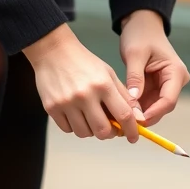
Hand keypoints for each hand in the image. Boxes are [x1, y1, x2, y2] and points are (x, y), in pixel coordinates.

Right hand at [24, 24, 139, 141]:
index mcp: (103, 85)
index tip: (133, 137)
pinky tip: (76, 115)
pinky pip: (67, 129)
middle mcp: (85, 95)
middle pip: (103, 131)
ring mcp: (67, 103)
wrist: (53, 51)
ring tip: (91, 118)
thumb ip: (124, 96)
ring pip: (84, 133)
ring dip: (91, 131)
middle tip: (110, 128)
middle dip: (110, 134)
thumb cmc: (83, 62)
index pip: (123, 115)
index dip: (131, 130)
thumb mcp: (108, 73)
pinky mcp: (51, 108)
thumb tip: (137, 117)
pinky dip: (75, 127)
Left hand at [119, 10, 189, 125]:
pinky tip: (122, 111)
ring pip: (154, 107)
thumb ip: (135, 78)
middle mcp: (176, 81)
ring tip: (120, 119)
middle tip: (125, 124)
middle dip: (145, 116)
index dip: (153, 113)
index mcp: (176, 72)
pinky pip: (147, 102)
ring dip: (139, 114)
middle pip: (163, 107)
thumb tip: (134, 103)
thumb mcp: (135, 54)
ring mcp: (167, 85)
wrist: (142, 24)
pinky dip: (136, 107)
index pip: (168, 100)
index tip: (137, 121)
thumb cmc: (140, 35)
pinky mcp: (157, 87)